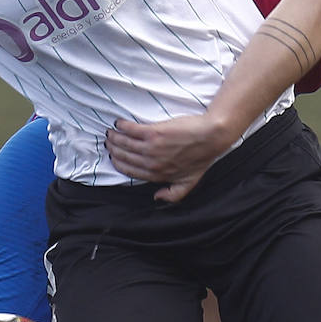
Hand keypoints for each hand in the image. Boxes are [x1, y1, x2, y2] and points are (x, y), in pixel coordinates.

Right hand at [105, 114, 231, 202]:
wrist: (211, 137)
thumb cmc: (202, 157)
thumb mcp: (189, 182)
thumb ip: (173, 193)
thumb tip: (157, 198)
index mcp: (158, 175)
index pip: (131, 171)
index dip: (120, 164)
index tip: (114, 158)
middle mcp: (152, 163)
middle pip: (125, 157)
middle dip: (114, 150)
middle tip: (109, 143)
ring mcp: (152, 148)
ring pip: (125, 144)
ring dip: (115, 138)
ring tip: (110, 133)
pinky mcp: (154, 133)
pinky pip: (131, 130)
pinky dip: (123, 127)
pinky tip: (119, 123)